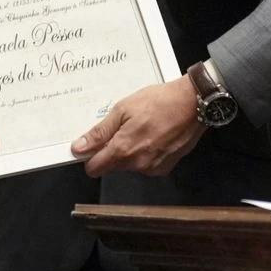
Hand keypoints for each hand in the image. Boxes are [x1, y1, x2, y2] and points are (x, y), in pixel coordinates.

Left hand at [71, 77, 203, 177]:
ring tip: (143, 129)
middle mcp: (136, 164)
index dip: (90, 156)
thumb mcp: (123, 110)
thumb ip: (100, 132)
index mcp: (122, 150)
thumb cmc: (158, 102)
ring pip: (130, 166)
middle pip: (112, 166)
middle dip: (113, 150)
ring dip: (131, 152)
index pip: (94, 168)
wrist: (192, 103)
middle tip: (124, 127)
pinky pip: (147, 165)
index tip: (94, 144)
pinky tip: (155, 136)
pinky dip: (147, 154)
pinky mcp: (166, 168)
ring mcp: (152, 168)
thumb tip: (78, 148)